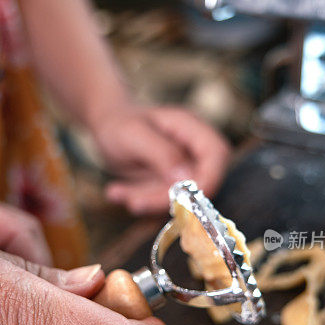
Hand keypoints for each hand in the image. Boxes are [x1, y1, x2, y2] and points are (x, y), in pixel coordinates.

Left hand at [93, 106, 229, 214]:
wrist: (107, 126)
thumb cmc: (120, 123)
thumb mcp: (134, 135)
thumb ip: (162, 154)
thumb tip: (187, 180)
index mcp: (191, 127)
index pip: (217, 154)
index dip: (207, 180)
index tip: (180, 199)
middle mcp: (194, 149)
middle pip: (200, 182)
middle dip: (166, 198)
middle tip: (133, 202)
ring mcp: (185, 168)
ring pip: (180, 198)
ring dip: (148, 201)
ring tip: (115, 192)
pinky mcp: (173, 184)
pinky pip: (163, 200)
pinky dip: (141, 200)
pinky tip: (116, 192)